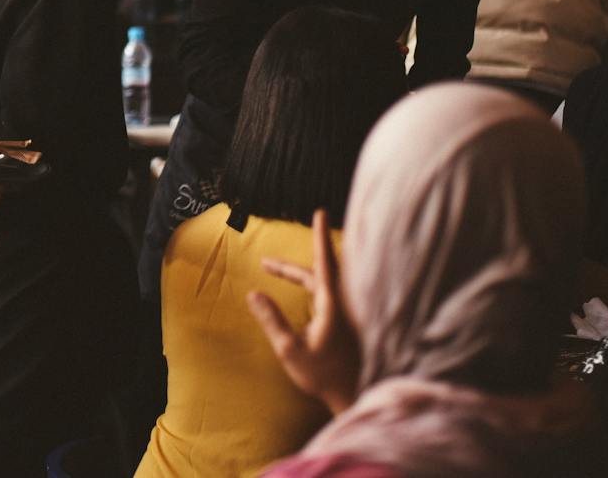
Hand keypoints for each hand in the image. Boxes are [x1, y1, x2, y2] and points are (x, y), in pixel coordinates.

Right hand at [247, 210, 360, 414]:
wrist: (354, 395)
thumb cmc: (324, 375)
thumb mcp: (289, 349)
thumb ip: (272, 320)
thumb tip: (253, 294)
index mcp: (332, 305)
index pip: (323, 262)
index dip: (320, 236)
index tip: (319, 211)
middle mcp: (342, 304)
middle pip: (315, 273)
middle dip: (289, 267)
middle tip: (265, 262)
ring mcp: (346, 312)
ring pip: (321, 282)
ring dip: (299, 275)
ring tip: (274, 270)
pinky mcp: (347, 321)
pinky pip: (327, 292)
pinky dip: (310, 283)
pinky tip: (302, 290)